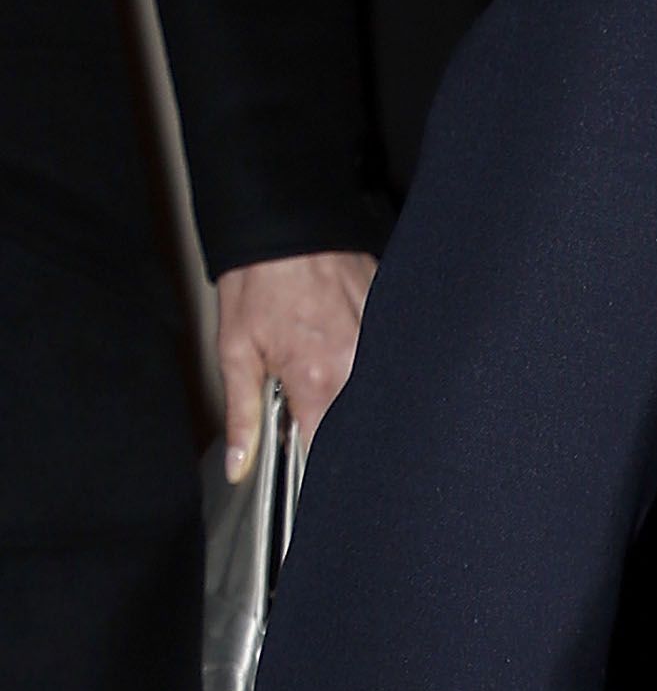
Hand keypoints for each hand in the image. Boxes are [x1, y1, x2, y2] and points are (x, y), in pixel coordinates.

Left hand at [216, 250, 374, 474]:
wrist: (284, 225)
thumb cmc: (258, 282)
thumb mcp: (235, 353)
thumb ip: (241, 416)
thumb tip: (239, 464)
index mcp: (317, 378)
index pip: (325, 447)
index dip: (311, 461)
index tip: (299, 457)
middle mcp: (356, 364)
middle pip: (351, 420)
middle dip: (327, 419)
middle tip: (300, 394)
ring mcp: (378, 339)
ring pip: (368, 390)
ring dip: (345, 387)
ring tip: (316, 356)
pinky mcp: (388, 317)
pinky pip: (380, 356)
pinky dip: (361, 358)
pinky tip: (335, 337)